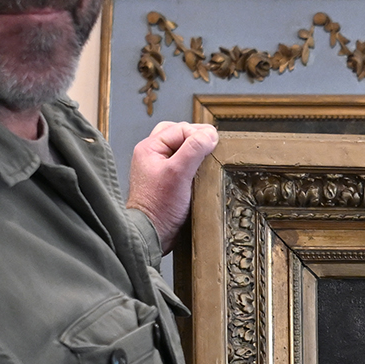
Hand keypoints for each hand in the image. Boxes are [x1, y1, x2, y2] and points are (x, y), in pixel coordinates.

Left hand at [124, 121, 219, 249]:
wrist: (151, 234)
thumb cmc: (158, 207)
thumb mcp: (179, 173)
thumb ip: (194, 149)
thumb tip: (210, 134)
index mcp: (149, 148)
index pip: (180, 129)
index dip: (200, 134)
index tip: (215, 144)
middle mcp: (152, 156)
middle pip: (179, 135)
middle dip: (197, 139)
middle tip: (212, 149)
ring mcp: (158, 169)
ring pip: (180, 149)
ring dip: (195, 152)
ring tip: (207, 160)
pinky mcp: (165, 182)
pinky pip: (181, 165)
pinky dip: (193, 165)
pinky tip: (201, 174)